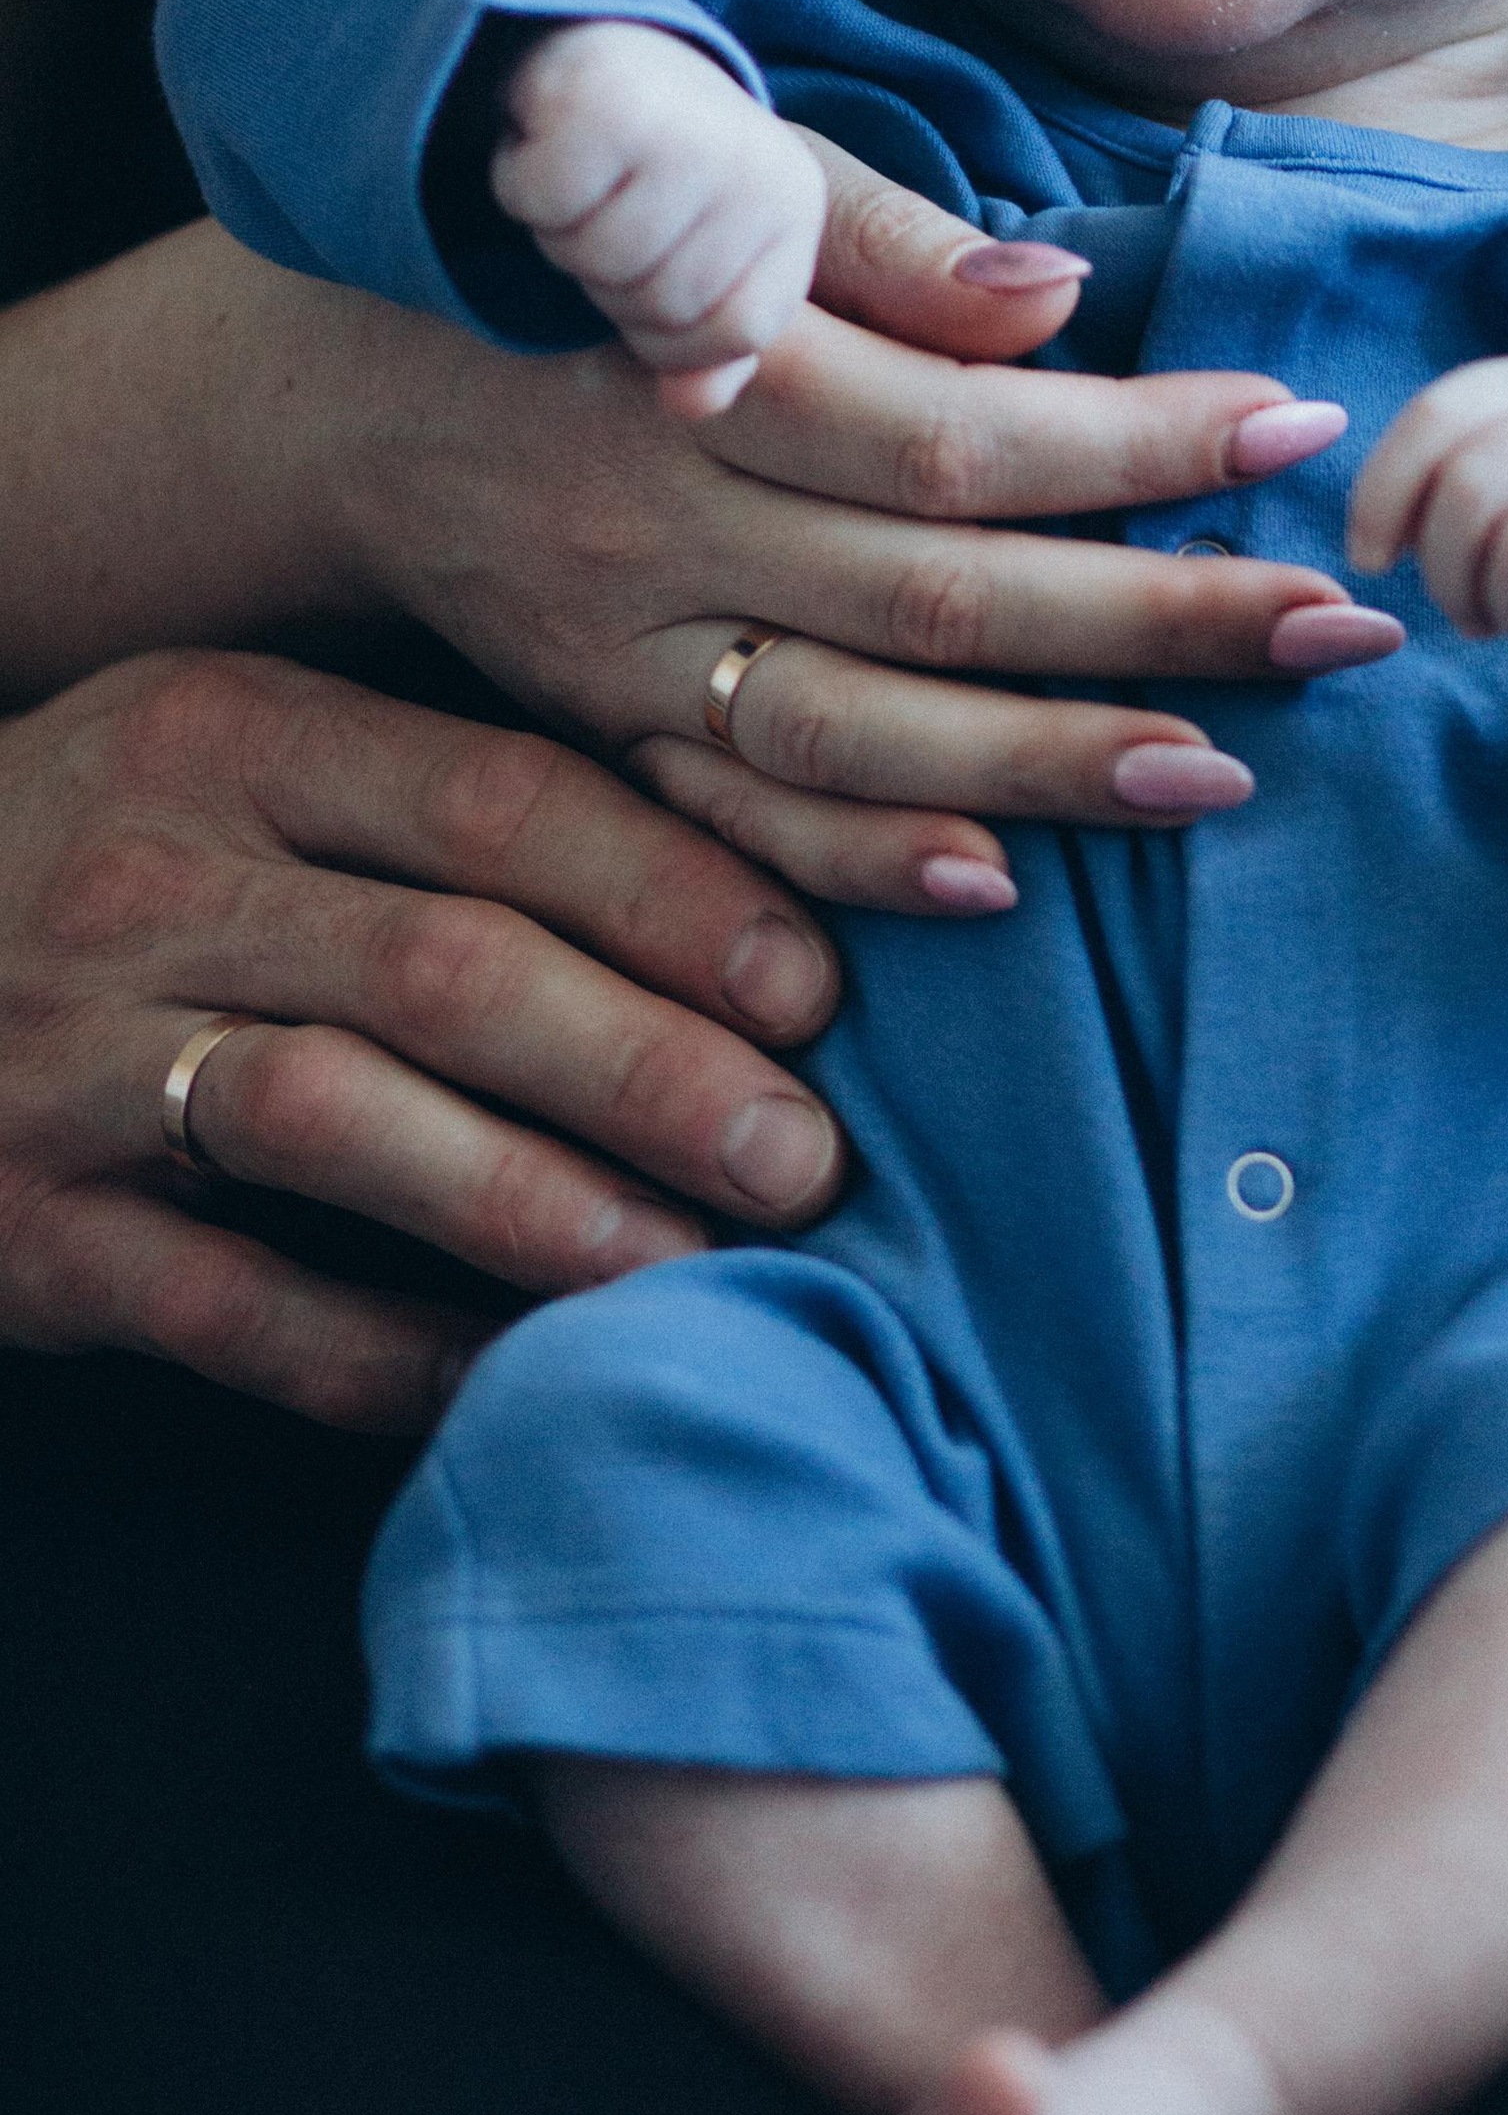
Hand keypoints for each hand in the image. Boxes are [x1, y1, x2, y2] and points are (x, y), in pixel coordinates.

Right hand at [0, 651, 855, 1424]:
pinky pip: (234, 1306)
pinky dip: (386, 1351)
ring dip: (540, 1206)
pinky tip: (513, 1379)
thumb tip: (757, 894)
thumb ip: (455, 809)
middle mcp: (149, 880)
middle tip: (804, 1157)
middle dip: (650, 1068)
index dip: (679, 899)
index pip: (502, 802)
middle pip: (446, 965)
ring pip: (339, 1122)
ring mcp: (67, 1057)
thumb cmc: (113, 866)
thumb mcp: (250, 770)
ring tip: (695, 1266)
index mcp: (234, 735)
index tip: (822, 990)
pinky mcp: (27, 1233)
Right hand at [328, 136, 1400, 916]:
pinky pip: (729, 825)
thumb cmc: (572, 251)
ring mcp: (623, 646)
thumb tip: (1061, 301)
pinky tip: (996, 886)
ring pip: (853, 731)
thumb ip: (878, 241)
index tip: (1299, 428)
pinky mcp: (595, 730)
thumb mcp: (707, 181)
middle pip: (939, 594)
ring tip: (1224, 777)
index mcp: (709, 370)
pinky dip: (857, 867)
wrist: (333, 379)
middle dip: (1158, 618)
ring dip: (1046, 764)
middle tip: (1344, 632)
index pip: (954, 429)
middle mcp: (663, 522)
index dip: (1135, 441)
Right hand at [493, 20, 831, 417]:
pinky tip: (542, 142)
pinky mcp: (603, 99)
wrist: (583, 35)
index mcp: (794, 209)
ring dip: (565, 231)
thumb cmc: (648, 164)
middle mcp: (757, 164)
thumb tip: (691, 407)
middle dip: (610, 277)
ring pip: (598, 258)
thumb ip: (710, 343)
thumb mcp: (697, 253)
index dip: (670, 326)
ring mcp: (687, 129)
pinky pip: (543, 202)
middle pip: (661, 304)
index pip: (735, 335)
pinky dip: (521, 183)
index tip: (651, 262)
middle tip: (606, 206)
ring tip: (583, 179)